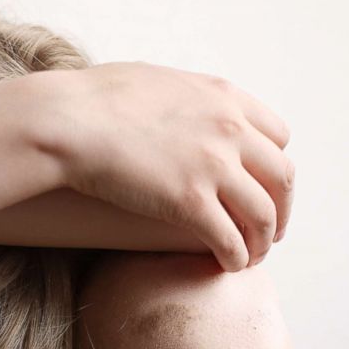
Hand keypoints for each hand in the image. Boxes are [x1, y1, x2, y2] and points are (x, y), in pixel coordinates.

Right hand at [41, 61, 295, 270]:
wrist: (67, 121)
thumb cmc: (92, 101)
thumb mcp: (155, 82)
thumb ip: (181, 100)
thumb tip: (174, 113)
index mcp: (223, 96)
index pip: (277, 135)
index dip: (272, 166)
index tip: (261, 187)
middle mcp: (230, 129)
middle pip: (281, 177)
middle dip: (279, 210)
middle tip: (268, 232)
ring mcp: (213, 165)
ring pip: (262, 215)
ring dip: (261, 241)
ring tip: (250, 257)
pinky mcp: (189, 202)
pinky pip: (230, 239)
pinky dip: (237, 257)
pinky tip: (228, 266)